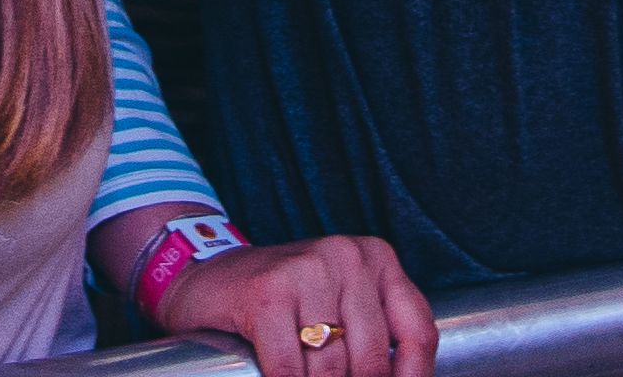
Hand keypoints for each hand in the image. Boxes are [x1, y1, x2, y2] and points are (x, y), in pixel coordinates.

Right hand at [150, 229, 437, 375]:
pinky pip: (289, 369)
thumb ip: (375, 338)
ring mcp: (306, 271)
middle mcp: (347, 256)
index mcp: (376, 258)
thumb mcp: (342, 305)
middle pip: (373, 361)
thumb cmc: (282, 302)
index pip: (418, 335)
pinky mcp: (267, 293)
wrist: (204, 276)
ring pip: (330, 371)